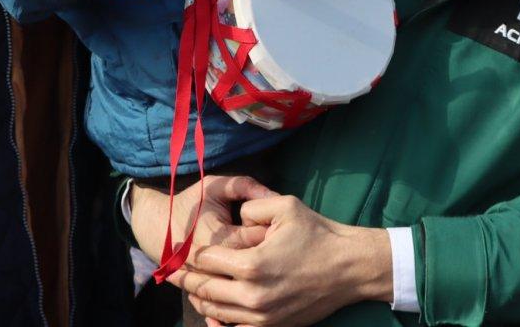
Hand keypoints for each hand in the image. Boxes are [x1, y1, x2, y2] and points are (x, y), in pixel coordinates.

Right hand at [130, 175, 274, 284]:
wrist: (159, 228)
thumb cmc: (191, 204)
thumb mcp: (215, 186)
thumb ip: (243, 186)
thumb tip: (273, 193)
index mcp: (224, 240)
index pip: (261, 238)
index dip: (272, 228)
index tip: (272, 221)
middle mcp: (220, 267)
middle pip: (259, 263)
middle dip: (270, 250)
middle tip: (273, 240)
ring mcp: (214, 282)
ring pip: (248, 283)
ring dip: (259, 271)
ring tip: (263, 256)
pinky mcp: (209, 292)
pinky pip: (233, 297)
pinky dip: (244, 288)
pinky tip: (250, 274)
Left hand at [180, 195, 391, 326]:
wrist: (350, 268)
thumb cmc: (319, 234)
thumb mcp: (285, 206)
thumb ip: (252, 205)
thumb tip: (235, 215)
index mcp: (251, 264)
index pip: (206, 260)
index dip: (192, 252)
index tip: (181, 248)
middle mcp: (253, 294)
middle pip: (204, 289)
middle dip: (185, 278)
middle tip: (170, 272)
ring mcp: (262, 316)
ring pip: (215, 312)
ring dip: (199, 299)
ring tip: (189, 288)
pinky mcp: (273, 326)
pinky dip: (220, 321)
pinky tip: (214, 311)